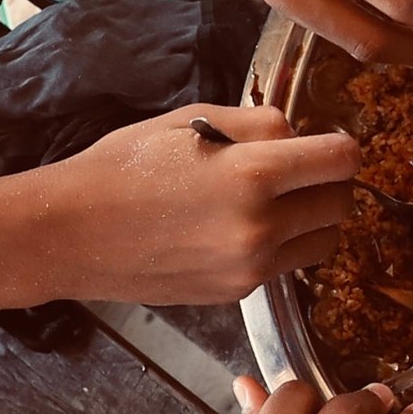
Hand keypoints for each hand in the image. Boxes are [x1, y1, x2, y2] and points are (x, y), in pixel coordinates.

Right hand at [6, 105, 359, 306]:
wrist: (69, 234)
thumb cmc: (123, 166)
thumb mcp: (192, 120)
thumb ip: (260, 124)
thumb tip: (301, 134)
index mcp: (253, 174)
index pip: (342, 159)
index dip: (340, 145)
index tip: (326, 142)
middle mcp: (261, 226)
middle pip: (342, 202)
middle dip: (329, 180)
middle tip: (299, 168)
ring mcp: (250, 267)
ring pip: (325, 240)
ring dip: (314, 217)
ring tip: (277, 199)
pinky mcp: (237, 293)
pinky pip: (287, 265)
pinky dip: (283, 245)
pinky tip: (244, 226)